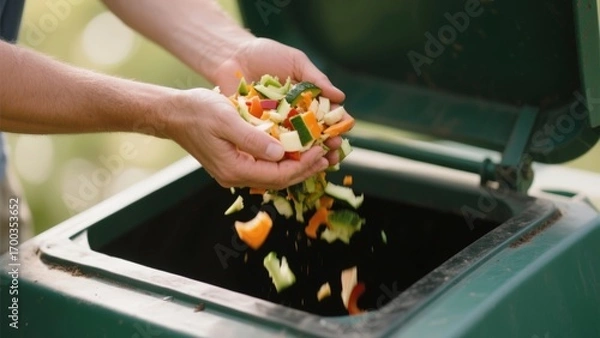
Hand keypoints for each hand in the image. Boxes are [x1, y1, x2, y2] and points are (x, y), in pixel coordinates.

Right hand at [162, 88, 329, 188]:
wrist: (174, 114)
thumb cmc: (198, 112)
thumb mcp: (227, 120)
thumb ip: (253, 139)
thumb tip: (280, 154)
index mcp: (234, 169)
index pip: (277, 175)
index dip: (302, 165)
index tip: (320, 152)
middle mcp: (235, 176)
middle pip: (279, 180)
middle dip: (304, 169)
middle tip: (326, 157)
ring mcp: (234, 172)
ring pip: (273, 176)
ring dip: (297, 167)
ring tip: (318, 157)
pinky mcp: (235, 164)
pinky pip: (265, 168)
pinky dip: (283, 161)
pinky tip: (295, 151)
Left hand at [212, 37, 353, 165]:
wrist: (232, 55)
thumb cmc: (266, 54)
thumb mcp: (295, 61)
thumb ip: (316, 79)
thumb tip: (340, 97)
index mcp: (308, 99)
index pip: (327, 115)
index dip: (336, 125)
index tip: (342, 132)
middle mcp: (294, 115)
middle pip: (315, 134)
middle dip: (326, 145)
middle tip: (332, 151)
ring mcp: (276, 124)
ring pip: (296, 145)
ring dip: (308, 155)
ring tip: (318, 162)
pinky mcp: (258, 130)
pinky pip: (271, 145)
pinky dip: (281, 155)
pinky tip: (290, 162)